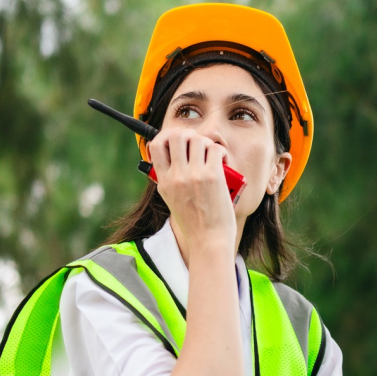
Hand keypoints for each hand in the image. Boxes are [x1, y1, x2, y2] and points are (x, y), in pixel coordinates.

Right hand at [147, 129, 235, 250]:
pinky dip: (220, 151)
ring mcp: (194, 175)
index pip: (155, 146)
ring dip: (206, 143)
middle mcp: (176, 176)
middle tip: (196, 145)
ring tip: (211, 155)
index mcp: (164, 181)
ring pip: (197, 139)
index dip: (165, 137)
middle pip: (176, 135)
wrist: (208, 241)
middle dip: (188, 135)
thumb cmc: (194, 224)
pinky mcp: (213, 176)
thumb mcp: (171, 201)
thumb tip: (168, 160)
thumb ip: (168, 180)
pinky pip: (215, 149)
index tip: (176, 142)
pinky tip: (221, 161)